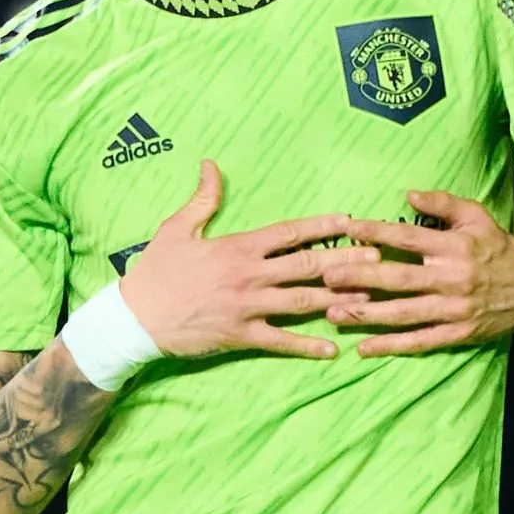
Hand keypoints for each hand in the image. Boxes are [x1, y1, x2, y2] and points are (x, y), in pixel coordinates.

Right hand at [120, 160, 375, 359]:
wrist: (135, 317)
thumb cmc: (156, 270)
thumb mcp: (176, 227)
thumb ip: (202, 198)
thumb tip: (210, 165)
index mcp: (238, 247)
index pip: (289, 233)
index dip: (321, 226)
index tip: (349, 220)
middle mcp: (249, 275)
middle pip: (306, 265)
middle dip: (344, 260)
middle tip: (377, 256)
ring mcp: (248, 307)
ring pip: (301, 301)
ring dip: (338, 298)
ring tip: (369, 295)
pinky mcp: (242, 335)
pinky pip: (281, 341)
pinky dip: (308, 346)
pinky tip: (333, 349)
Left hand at [319, 192, 513, 355]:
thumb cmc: (497, 248)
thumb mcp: (477, 216)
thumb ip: (443, 204)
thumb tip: (409, 194)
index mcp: (454, 248)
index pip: (409, 238)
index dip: (377, 232)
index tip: (348, 228)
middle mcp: (451, 279)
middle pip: (399, 279)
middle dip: (360, 278)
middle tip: (327, 276)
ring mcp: (453, 309)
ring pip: (403, 313)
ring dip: (367, 315)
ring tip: (334, 313)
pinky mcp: (456, 334)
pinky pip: (419, 341)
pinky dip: (391, 346)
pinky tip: (364, 347)